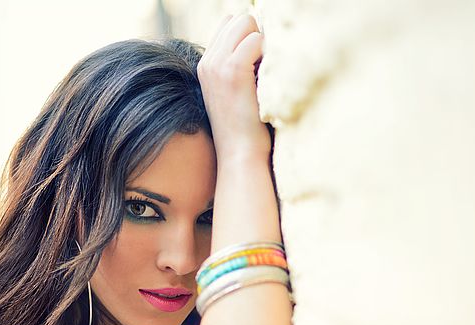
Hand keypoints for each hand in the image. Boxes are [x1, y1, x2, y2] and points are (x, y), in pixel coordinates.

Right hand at [197, 13, 270, 161]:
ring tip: (265, 75)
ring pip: (247, 23)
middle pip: (240, 19)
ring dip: (264, 44)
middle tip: (264, 70)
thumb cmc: (246, 130)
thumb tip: (261, 43)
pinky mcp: (233, 71)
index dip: (250, 38)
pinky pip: (257, 40)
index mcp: (206, 66)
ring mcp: (218, 65)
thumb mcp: (236, 94)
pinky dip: (268, 54)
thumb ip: (240, 67)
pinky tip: (268, 79)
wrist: (240, 155)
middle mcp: (208, 62)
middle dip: (258, 36)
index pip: (229, 25)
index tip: (258, 66)